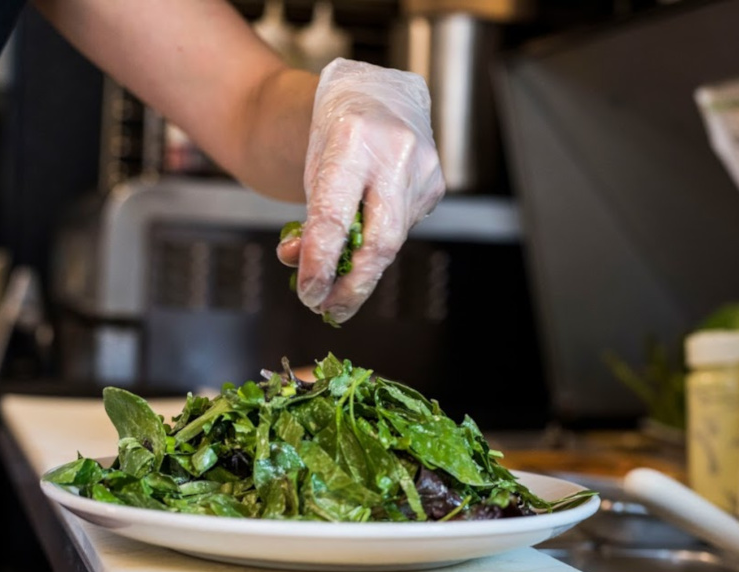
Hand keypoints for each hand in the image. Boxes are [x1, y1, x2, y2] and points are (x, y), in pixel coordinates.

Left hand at [277, 59, 444, 324]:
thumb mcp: (310, 167)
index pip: (335, 215)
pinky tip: (363, 239)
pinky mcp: (435, 185)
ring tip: (334, 282)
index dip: (320, 261)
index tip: (308, 294)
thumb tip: (303, 269)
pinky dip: (377, 245)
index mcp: (352, 138)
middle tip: (328, 310)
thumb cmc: (333, 132)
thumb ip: (309, 219)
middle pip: (379, 240)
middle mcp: (395, 152)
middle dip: (352, 285)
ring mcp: (423, 168)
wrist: (375, 95)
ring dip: (360, 269)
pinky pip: (402, 230)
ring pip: (391, 241)